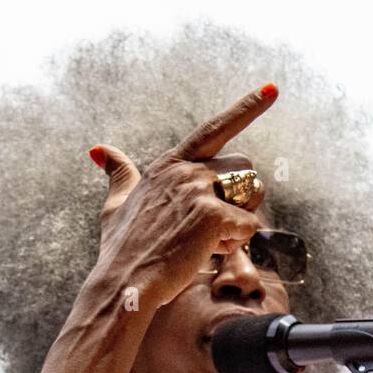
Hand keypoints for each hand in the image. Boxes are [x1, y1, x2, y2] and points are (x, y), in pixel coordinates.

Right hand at [87, 84, 276, 307]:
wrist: (123, 284)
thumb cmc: (121, 251)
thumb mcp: (115, 205)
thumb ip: (118, 174)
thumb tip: (99, 151)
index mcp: (170, 164)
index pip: (215, 128)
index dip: (247, 107)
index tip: (273, 89)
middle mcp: (186, 170)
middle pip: (244, 168)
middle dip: (241, 197)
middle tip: (215, 227)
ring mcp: (199, 190)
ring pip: (251, 194)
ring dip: (240, 219)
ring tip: (209, 240)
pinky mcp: (212, 215)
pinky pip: (249, 226)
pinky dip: (236, 243)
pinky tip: (208, 253)